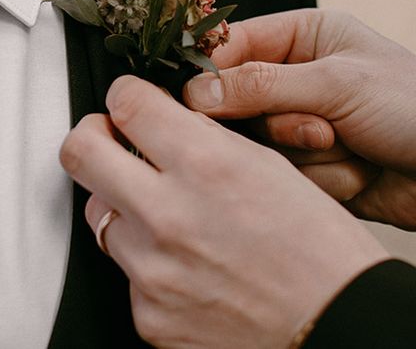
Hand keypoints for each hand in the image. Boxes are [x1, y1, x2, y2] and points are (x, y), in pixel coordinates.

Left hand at [60, 77, 387, 348]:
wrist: (338, 329)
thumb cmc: (318, 250)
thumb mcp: (266, 166)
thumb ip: (201, 138)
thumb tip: (158, 118)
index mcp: (205, 166)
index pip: (125, 103)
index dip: (124, 94)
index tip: (127, 101)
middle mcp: (167, 215)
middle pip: (80, 151)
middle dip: (92, 135)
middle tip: (109, 138)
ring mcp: (151, 270)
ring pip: (98, 212)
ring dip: (121, 203)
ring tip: (164, 213)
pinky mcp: (147, 314)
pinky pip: (124, 269)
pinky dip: (145, 259)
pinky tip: (184, 263)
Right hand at [184, 9, 415, 229]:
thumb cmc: (414, 107)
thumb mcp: (336, 84)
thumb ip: (261, 86)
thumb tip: (196, 93)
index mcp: (303, 38)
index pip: (232, 46)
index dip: (211, 72)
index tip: (195, 99)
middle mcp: (296, 78)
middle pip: (238, 101)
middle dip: (277, 122)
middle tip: (316, 128)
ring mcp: (302, 124)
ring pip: (261, 143)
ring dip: (305, 152)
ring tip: (348, 144)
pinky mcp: (310, 167)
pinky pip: (285, 174)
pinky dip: (324, 177)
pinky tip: (359, 170)